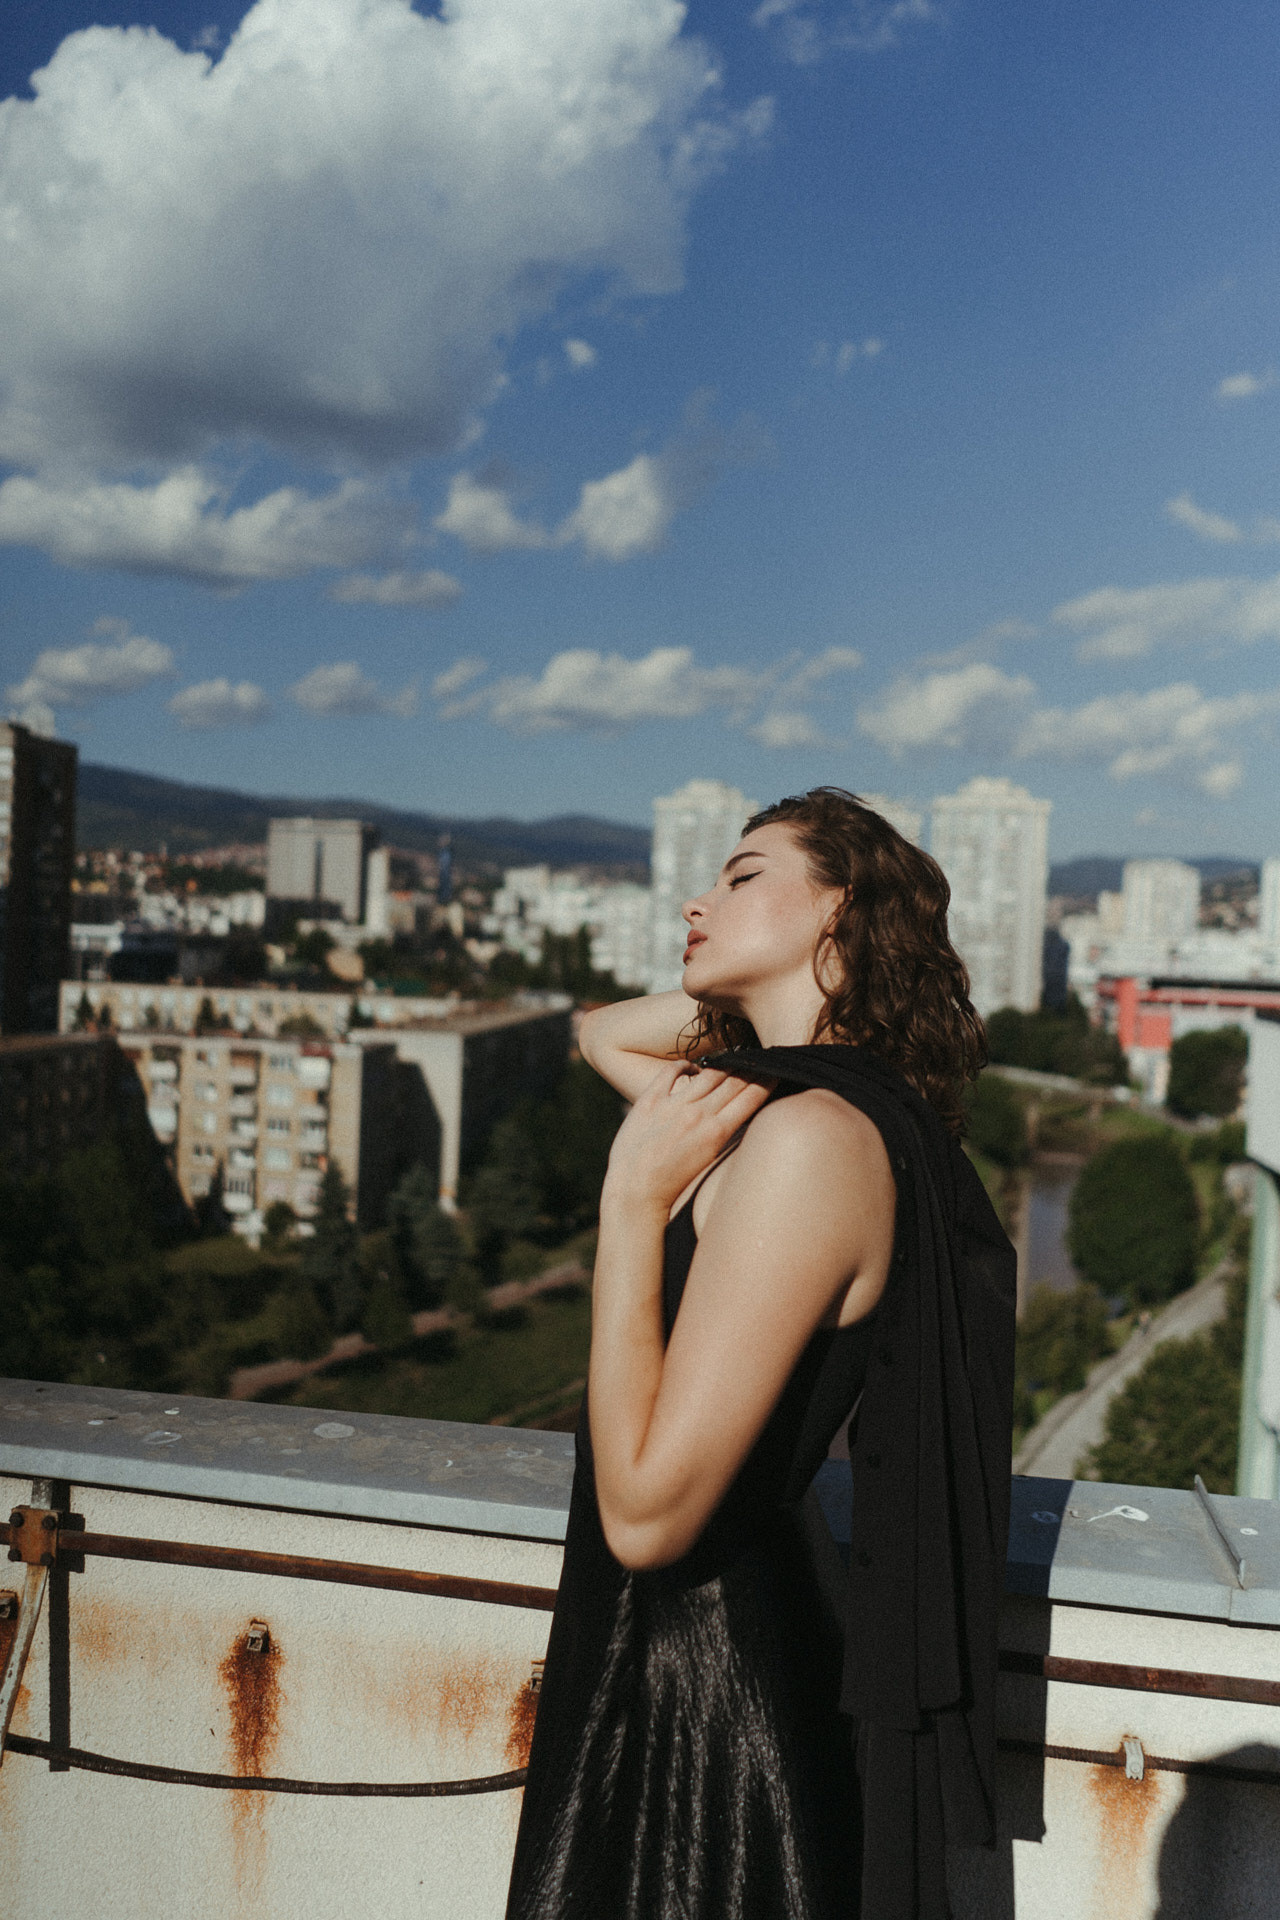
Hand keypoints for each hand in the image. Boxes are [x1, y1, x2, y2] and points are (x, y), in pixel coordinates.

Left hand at [601, 1060, 772, 1219]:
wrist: (635, 1192)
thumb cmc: (674, 1186)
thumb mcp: (709, 1162)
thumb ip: (723, 1135)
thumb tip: (737, 1114)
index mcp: (717, 1133)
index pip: (751, 1096)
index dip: (767, 1080)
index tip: (775, 1071)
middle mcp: (698, 1114)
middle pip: (734, 1080)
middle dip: (751, 1067)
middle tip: (760, 1059)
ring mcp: (673, 1104)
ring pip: (709, 1072)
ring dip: (725, 1063)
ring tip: (734, 1056)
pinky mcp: (650, 1100)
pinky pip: (671, 1070)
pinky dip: (685, 1065)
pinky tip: (692, 1067)